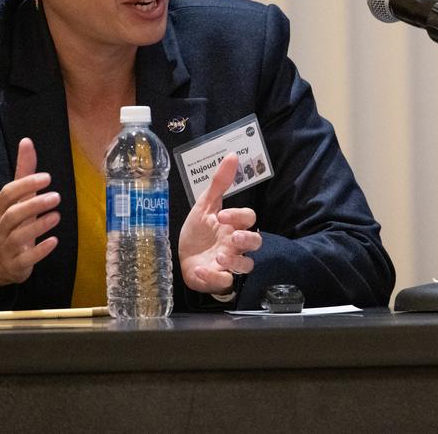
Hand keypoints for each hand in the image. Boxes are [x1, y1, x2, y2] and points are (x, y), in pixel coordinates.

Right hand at [0, 138, 60, 291]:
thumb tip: (27, 141)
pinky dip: (40, 250)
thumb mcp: (17, 200)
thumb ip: (23, 173)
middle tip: (55, 196)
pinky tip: (54, 241)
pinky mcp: (15, 265)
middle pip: (12, 215)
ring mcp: (6, 248)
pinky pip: (26, 258)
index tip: (47, 177)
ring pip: (18, 236)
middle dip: (33, 205)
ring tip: (57, 215)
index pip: (7, 194)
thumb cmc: (12, 225)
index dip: (25, 185)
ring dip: (38, 225)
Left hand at [179, 154, 262, 294]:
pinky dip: (213, 277)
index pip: (249, 219)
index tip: (222, 215)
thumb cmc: (198, 232)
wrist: (181, 257)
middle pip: (256, 243)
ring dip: (234, 261)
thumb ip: (220, 183)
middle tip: (233, 238)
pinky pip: (223, 281)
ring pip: (245, 265)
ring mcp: (229, 264)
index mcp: (233, 225)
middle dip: (247, 240)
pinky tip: (200, 269)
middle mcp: (235, 244)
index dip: (239, 216)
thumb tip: (232, 155)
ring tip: (219, 256)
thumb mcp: (204, 205)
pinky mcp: (218, 279)